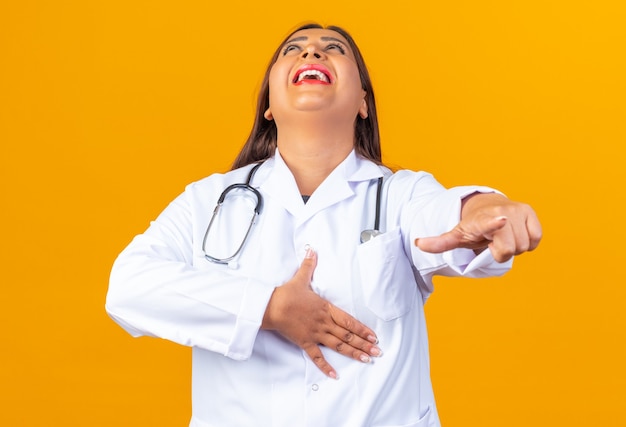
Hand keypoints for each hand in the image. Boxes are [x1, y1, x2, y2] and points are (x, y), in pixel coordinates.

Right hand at [261, 247, 381, 378]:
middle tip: (378, 352)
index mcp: (326, 307)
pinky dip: (326, 366)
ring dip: (353, 353)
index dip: (363, 328)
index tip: (374, 336)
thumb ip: (309, 265)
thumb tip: (312, 250)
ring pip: (338, 345)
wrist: (270, 306)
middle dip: (364, 344)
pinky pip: (317, 356)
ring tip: (366, 360)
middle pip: (348, 334)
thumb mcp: (300, 277)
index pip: (349, 320)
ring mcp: (315, 333)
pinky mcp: (305, 342)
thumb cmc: (286, 293)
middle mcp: (324, 322)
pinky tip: (335, 375)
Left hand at [415, 193, 541, 262]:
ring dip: (514, 247)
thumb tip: (418, 244)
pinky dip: (529, 242)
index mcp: (482, 219)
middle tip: (493, 241)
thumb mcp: (456, 234)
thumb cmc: (472, 225)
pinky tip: (515, 234)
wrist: (487, 205)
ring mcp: (517, 210)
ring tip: (502, 237)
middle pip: (510, 250)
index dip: (495, 224)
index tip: (502, 221)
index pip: (490, 223)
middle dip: (502, 251)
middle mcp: (502, 211)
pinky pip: (536, 239)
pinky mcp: (530, 211)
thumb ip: (440, 242)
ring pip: (524, 246)